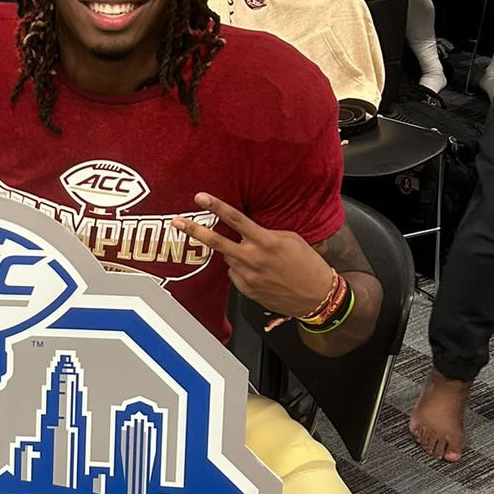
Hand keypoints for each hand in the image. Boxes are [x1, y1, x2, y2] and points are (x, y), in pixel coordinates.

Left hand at [172, 194, 333, 318]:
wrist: (316, 296)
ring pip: (228, 259)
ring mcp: (248, 277)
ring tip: (256, 257)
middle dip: (195, 231)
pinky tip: (258, 271)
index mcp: (266, 241)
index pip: (236, 219)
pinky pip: (234, 275)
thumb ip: (266, 233)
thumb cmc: (307, 265)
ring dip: (234, 254)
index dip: (216, 206)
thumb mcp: (290, 239)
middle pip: (217, 242)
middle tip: (177, 222)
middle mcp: (253, 259)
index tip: (200, 197)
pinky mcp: (247, 291)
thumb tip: (246, 232)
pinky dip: (240, 270)